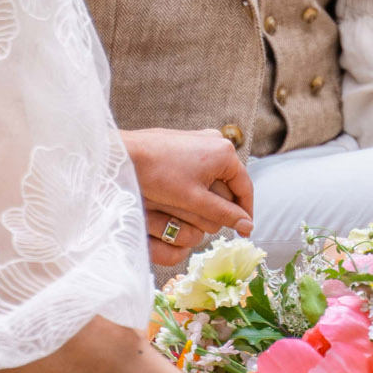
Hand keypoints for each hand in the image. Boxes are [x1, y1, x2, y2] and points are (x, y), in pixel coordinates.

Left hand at [122, 128, 254, 265]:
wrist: (125, 154)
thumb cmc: (159, 175)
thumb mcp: (194, 200)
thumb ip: (224, 213)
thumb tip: (248, 226)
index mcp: (225, 152)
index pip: (245, 188)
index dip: (244, 213)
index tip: (243, 232)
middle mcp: (217, 141)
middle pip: (230, 182)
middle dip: (222, 205)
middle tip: (215, 226)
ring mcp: (201, 139)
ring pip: (214, 177)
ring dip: (208, 196)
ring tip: (197, 214)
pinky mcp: (187, 142)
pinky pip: (201, 168)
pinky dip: (197, 185)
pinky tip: (185, 198)